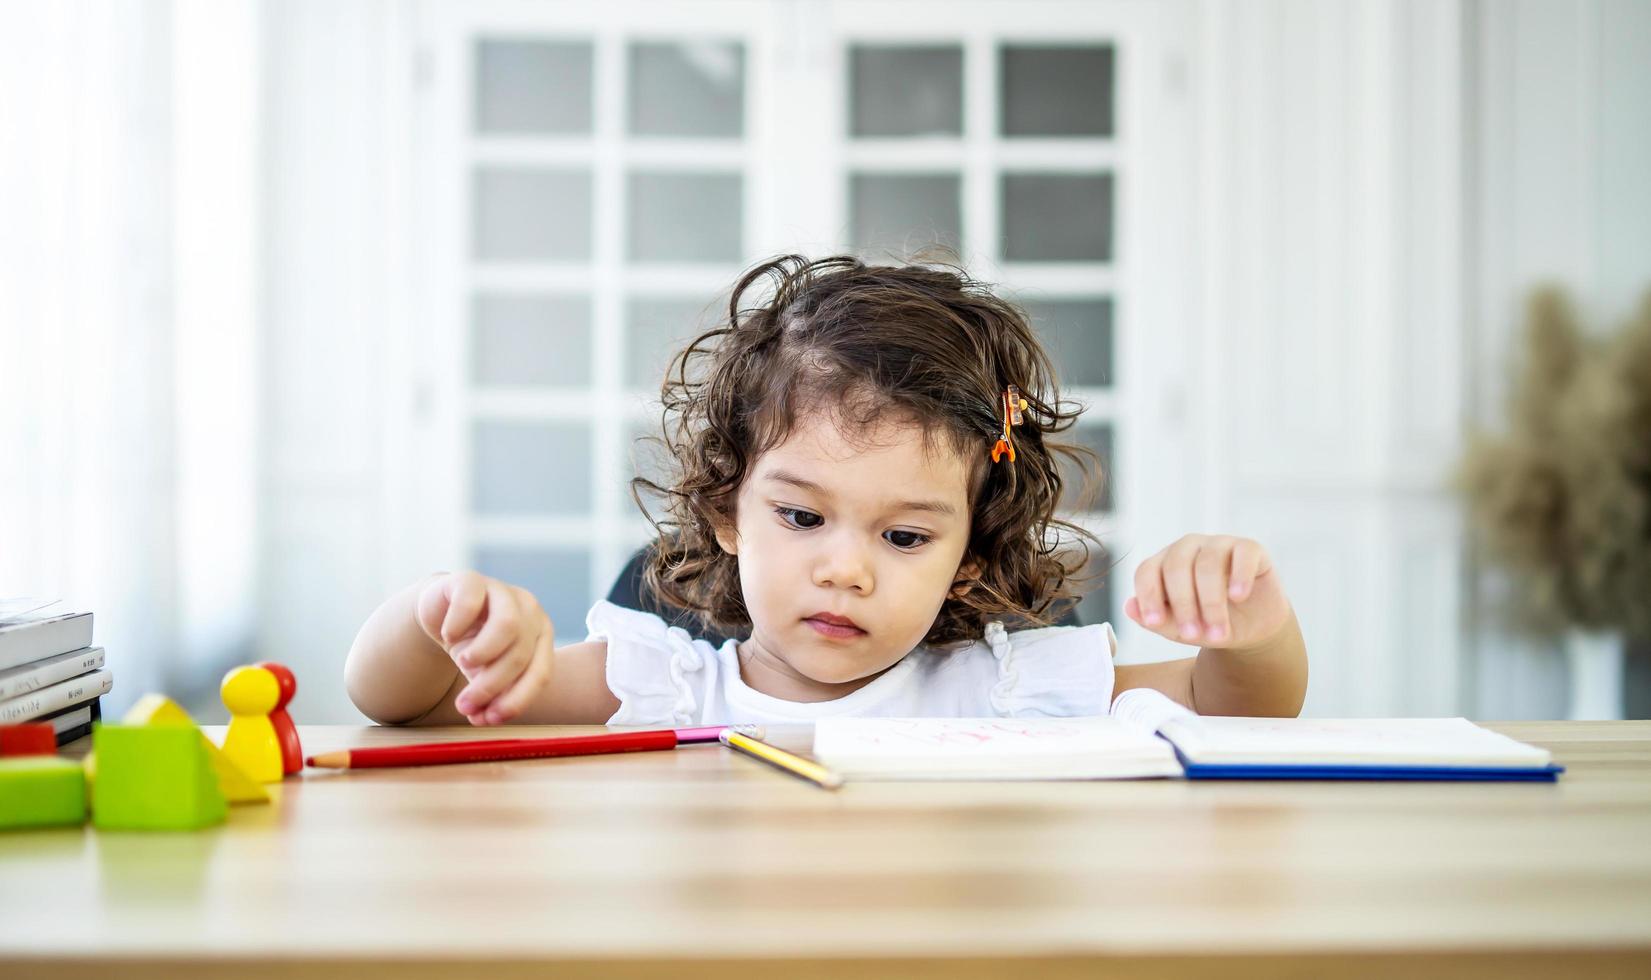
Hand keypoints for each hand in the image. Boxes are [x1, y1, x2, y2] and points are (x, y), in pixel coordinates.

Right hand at [415, 571, 553, 724]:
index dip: (517, 700)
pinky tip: (448, 635)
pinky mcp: (472, 580)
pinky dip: (457, 625)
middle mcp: (529, 612)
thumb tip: (482, 719)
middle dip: (491, 686)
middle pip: (521, 654)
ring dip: (482, 654)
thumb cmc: (473, 646)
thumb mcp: (485, 673)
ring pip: (508, 626)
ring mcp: (503, 592)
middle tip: (465, 705)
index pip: (540, 673)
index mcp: (541, 636)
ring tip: (461, 663)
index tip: (490, 720)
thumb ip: (489, 695)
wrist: (442, 613)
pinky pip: (471, 602)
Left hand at [1124, 534, 1291, 650]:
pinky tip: (1238, 597)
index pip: (1147, 570)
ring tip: (1218, 631)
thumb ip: (1157, 620)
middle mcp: (1188, 548)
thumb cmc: (1208, 625)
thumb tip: (1128, 606)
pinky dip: (1240, 576)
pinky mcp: (1249, 548)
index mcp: (1164, 564)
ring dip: (1212, 602)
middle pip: (1176, 565)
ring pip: (1208, 562)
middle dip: (1183, 604)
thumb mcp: (1181, 630)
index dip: (1148, 595)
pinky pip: (1242, 553)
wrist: (1251, 629)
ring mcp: (1219, 544)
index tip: (1154, 623)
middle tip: (1193, 635)